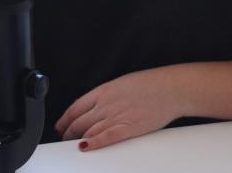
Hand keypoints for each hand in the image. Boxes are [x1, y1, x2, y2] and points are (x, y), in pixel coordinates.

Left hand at [54, 67, 188, 150]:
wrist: (170, 88)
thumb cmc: (151, 84)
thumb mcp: (122, 83)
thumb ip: (108, 95)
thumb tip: (98, 103)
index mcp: (103, 91)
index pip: (75, 107)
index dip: (65, 119)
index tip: (61, 126)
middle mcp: (105, 104)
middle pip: (79, 122)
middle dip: (69, 133)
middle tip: (65, 139)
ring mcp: (115, 116)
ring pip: (88, 131)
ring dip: (78, 140)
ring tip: (75, 146)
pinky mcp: (127, 128)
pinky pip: (105, 138)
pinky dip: (93, 143)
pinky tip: (86, 147)